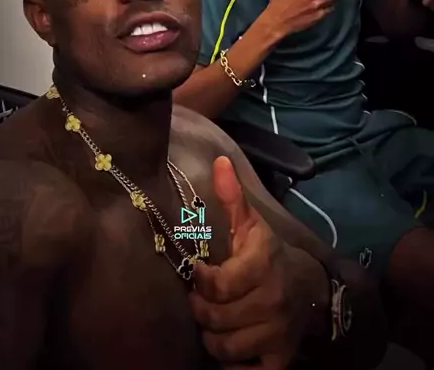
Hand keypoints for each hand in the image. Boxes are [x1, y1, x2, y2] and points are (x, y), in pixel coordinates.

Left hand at [190, 157, 329, 368]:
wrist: (313, 292)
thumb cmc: (270, 256)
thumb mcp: (253, 226)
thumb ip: (233, 198)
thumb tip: (218, 162)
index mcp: (262, 265)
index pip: (218, 285)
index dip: (200, 282)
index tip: (198, 275)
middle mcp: (272, 301)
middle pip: (215, 318)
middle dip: (202, 310)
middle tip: (202, 301)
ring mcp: (277, 334)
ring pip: (224, 347)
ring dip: (212, 337)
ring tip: (214, 321)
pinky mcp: (280, 361)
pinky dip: (231, 366)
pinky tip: (230, 347)